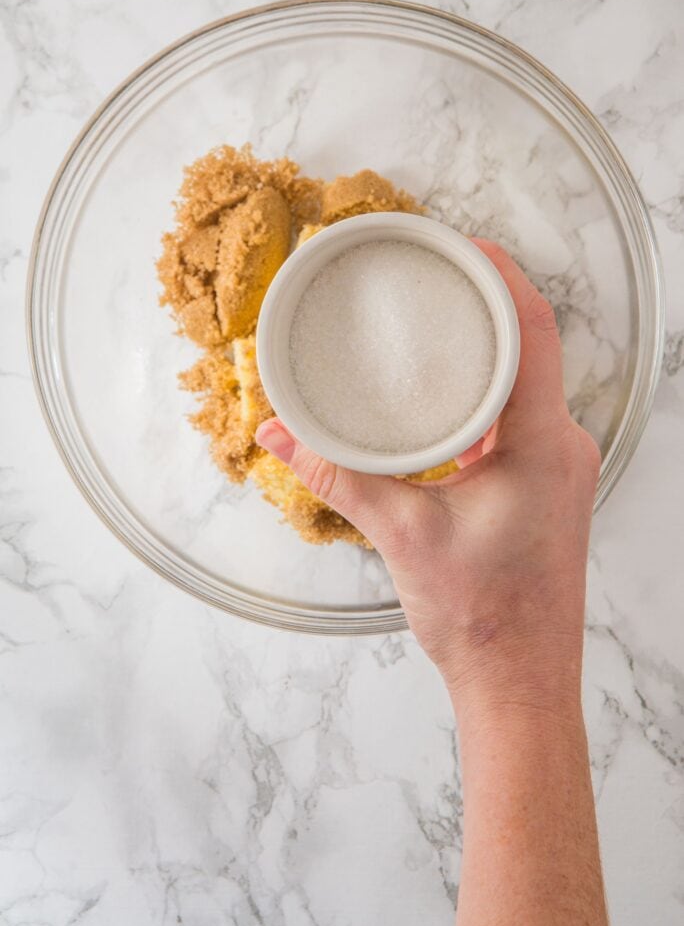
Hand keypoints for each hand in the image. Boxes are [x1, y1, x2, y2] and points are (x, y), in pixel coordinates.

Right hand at [256, 240, 600, 718]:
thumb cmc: (482, 618)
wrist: (519, 681)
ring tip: (433, 323)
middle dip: (484, 304)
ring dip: (484, 351)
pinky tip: (444, 395)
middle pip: (531, 348)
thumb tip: (280, 434)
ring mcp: (556, 467)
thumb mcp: (399, 533)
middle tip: (434, 274)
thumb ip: (337, 475)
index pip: (533, 331)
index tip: (464, 243)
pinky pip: (517, 417)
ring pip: (525, 383)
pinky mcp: (543, 485)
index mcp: (540, 444)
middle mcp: (560, 446)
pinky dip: (483, 394)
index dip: (503, 276)